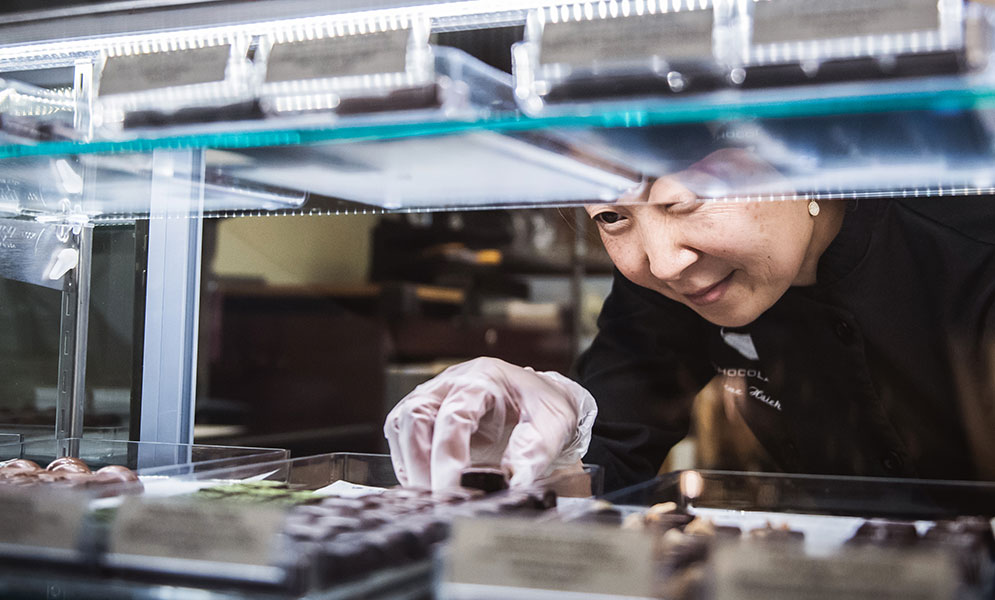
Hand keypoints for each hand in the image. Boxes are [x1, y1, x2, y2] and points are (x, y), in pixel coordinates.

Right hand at [384, 357, 597, 489]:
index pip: (454, 416)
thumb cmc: (547, 407)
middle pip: (414, 415)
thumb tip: (514, 486)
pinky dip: (409, 463)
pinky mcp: (428, 413)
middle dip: (419, 461)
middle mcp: (452, 382)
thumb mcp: (554, 425)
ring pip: (401, 423)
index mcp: (483, 379)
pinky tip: (426, 485)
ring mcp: (435, 395)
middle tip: (438, 498)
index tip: (452, 491)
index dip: (447, 456)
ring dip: (410, 463)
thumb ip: (534, 452)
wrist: (546, 397)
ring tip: (430, 495)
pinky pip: (403, 434)